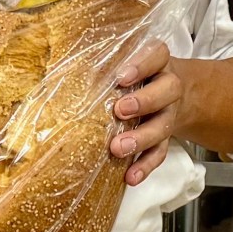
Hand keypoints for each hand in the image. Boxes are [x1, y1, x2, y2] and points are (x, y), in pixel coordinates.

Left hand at [109, 39, 185, 185]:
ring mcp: (169, 113)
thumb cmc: (138, 75)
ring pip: (163, 125)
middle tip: (120, 110)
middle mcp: (168, 86)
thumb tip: (58, 67)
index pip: (157, 55)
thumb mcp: (127, 61)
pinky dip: (145, 165)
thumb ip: (104, 63)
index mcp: (158, 62)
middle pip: (168, 90)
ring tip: (118, 148)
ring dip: (142, 138)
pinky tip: (130, 176)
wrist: (174, 93)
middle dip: (144, 101)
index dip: (141, 65)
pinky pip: (160, 153)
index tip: (121, 77)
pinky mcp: (166, 138)